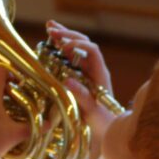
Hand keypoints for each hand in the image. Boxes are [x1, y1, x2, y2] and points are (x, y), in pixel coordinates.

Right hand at [46, 21, 115, 158]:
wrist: (109, 130)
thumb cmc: (103, 123)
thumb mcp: (92, 111)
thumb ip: (81, 96)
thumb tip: (67, 80)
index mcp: (100, 74)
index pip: (92, 51)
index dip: (78, 45)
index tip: (62, 47)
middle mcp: (95, 69)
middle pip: (84, 44)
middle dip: (68, 35)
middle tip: (51, 31)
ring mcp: (88, 72)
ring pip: (77, 48)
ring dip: (64, 37)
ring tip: (49, 27)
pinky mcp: (80, 76)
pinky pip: (71, 58)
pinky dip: (61, 48)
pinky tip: (50, 39)